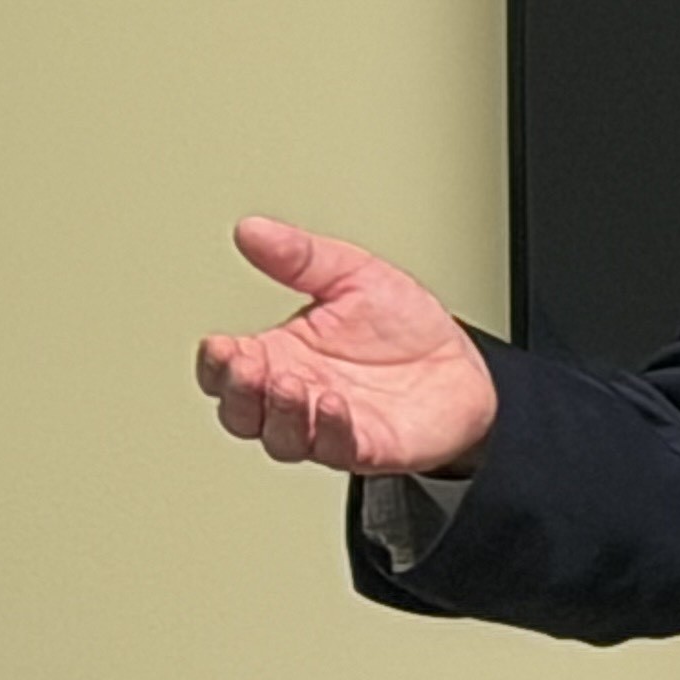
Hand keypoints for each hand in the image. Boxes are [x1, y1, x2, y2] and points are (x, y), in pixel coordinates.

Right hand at [195, 217, 498, 475]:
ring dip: (280, 414)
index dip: (216, 363)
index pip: (227, 369)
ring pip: (281, 438)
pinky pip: (338, 448)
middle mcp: (299, 394)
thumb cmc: (403, 326)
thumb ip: (299, 256)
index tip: (219, 344)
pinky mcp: (368, 446)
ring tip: (290, 382)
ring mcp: (329, 425)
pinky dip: (330, 430)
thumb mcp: (351, 273)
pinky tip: (333, 403)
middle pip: (242, 412)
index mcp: (282, 354)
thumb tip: (250, 230)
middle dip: (237, 393)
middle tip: (245, 366)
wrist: (462, 364)